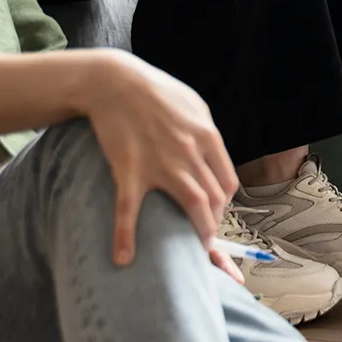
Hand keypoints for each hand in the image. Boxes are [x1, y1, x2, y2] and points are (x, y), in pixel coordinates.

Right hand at [77, 52, 240, 267]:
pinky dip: (126, 236)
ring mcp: (162, 163)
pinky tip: (123, 258)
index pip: (227, 183)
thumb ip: (206, 132)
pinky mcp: (130, 170)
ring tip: (193, 249)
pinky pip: (130, 209)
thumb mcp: (193, 105)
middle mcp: (191, 153)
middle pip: (214, 198)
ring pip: (192, 205)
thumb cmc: (155, 91)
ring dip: (197, 231)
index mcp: (208, 137)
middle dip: (213, 222)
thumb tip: (214, 156)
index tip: (215, 213)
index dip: (224, 204)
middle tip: (204, 235)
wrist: (114, 82)